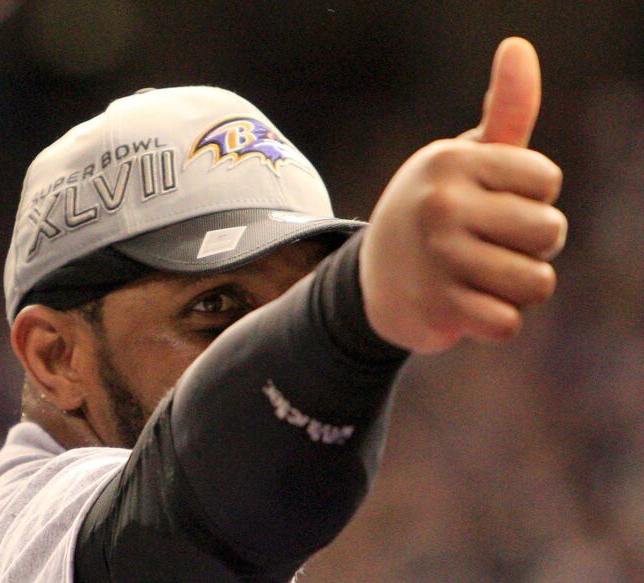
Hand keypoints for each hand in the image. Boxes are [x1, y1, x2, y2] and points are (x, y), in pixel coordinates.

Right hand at [359, 37, 567, 353]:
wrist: (370, 280)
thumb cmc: (433, 212)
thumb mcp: (461, 161)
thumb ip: (504, 112)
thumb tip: (519, 46)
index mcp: (451, 161)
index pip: (547, 180)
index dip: (531, 198)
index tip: (493, 204)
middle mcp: (441, 205)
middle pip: (551, 231)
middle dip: (532, 246)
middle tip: (490, 245)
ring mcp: (437, 258)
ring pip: (537, 282)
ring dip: (515, 288)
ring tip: (477, 276)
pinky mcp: (435, 309)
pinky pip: (507, 324)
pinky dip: (493, 322)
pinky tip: (464, 306)